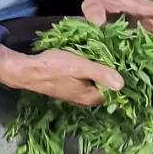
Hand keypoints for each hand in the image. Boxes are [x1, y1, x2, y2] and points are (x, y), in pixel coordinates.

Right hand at [0, 45, 122, 107]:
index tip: (125, 60)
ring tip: (106, 54)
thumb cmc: (53, 67)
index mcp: (91, 97)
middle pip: (106, 86)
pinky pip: (87, 80)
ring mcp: (77, 94)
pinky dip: (90, 71)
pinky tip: (90, 59)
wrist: (27, 70)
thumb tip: (122, 84)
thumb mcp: (80, 66)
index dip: (121, 75)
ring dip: (100, 70)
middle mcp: (86, 99)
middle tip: (117, 54)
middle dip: (112, 72)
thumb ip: (101, 73)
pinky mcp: (70, 87)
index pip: (116, 90)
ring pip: (96, 82)